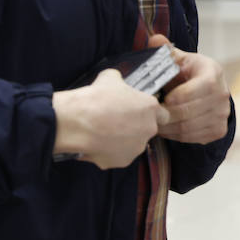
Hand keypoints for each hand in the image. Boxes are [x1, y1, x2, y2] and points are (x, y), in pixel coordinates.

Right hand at [52, 69, 168, 169]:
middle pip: (146, 129)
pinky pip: (118, 155)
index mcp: (150, 108)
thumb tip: (116, 80)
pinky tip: (96, 142)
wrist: (77, 122)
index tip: (138, 112)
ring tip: (102, 132)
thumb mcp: (109, 78)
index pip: (162, 114)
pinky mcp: (123, 161)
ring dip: (122, 139)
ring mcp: (137, 147)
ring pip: (133, 144)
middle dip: (134, 127)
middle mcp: (148, 129)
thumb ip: (119, 82)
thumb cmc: (94, 99)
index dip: (149, 113)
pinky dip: (109, 151)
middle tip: (116, 121)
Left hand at [146, 35, 230, 144]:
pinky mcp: (219, 130)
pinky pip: (194, 137)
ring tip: (154, 122)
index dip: (183, 94)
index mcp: (214, 72)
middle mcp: (223, 94)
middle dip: (168, 114)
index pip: (205, 86)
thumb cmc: (186, 72)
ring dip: (168, 127)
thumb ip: (165, 51)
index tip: (165, 98)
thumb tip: (155, 39)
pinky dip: (176, 136)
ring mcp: (223, 114)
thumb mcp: (177, 59)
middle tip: (150, 114)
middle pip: (194, 110)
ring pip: (191, 127)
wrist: (205, 90)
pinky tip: (166, 128)